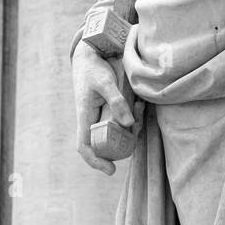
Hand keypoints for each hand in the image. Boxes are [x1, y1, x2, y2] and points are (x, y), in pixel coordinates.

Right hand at [72, 43, 136, 174]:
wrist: (90, 54)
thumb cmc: (94, 68)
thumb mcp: (105, 82)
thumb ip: (117, 101)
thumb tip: (128, 123)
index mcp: (84, 115)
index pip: (84, 146)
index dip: (95, 161)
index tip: (111, 170)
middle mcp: (91, 118)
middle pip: (104, 142)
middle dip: (123, 142)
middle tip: (137, 129)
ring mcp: (99, 114)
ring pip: (115, 131)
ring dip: (130, 127)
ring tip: (140, 109)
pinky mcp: (107, 108)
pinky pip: (120, 119)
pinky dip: (131, 116)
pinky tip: (139, 104)